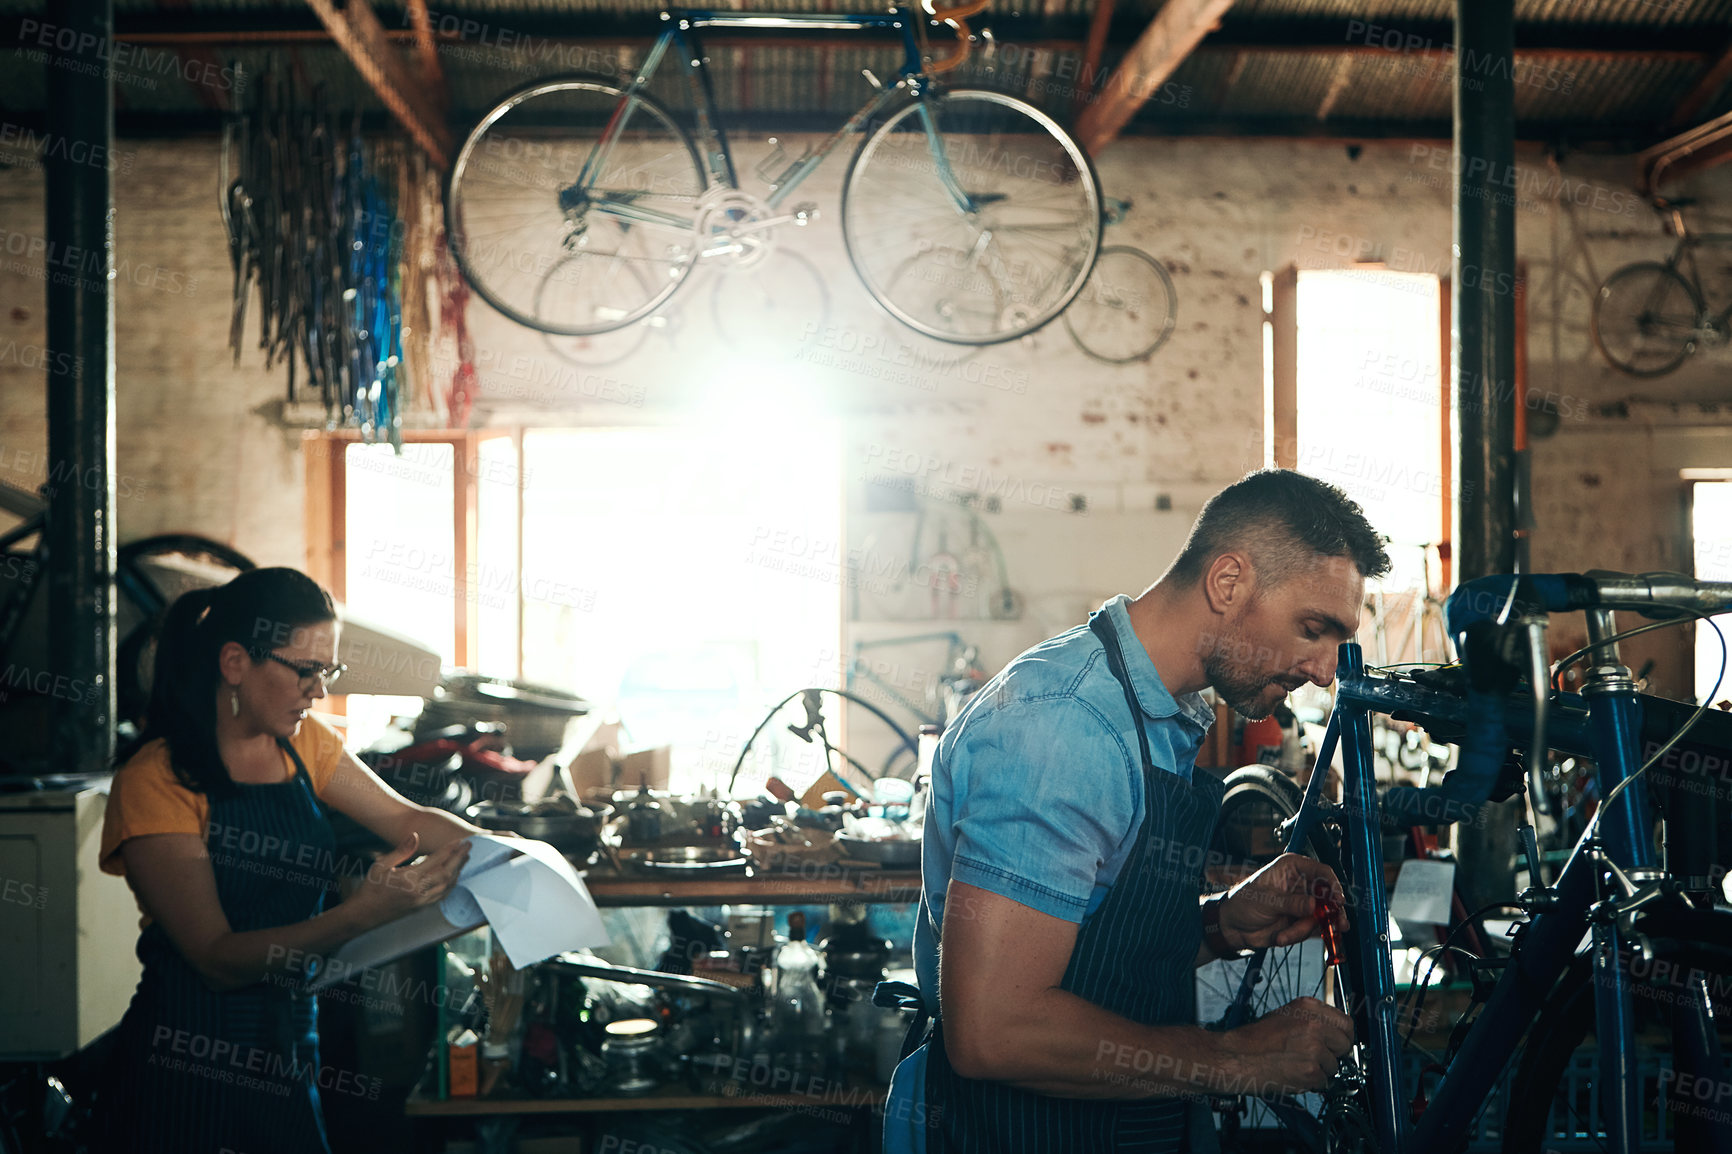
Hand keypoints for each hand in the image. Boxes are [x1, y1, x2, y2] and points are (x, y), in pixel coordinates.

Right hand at [343, 832, 470, 926]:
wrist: (363, 914)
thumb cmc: (370, 888)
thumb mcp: (381, 865)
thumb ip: (401, 851)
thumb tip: (415, 836)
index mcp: (407, 879)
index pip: (435, 861)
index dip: (449, 850)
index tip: (459, 841)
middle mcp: (417, 892)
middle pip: (446, 873)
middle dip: (459, 858)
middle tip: (468, 846)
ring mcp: (421, 901)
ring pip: (447, 885)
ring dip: (458, 871)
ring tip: (464, 858)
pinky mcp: (421, 907)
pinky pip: (442, 895)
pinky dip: (451, 884)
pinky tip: (454, 876)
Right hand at [1216, 996, 1354, 1094]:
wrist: (1235, 1057)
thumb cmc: (1253, 1040)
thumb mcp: (1284, 1017)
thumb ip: (1310, 1021)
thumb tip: (1331, 1034)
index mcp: (1308, 1007)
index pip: (1346, 1023)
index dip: (1341, 1037)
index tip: (1337, 1044)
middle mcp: (1315, 1024)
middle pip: (1345, 1044)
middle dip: (1334, 1055)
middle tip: (1317, 1059)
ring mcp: (1315, 1047)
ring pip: (1334, 1066)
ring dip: (1320, 1071)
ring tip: (1296, 1066)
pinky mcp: (1311, 1070)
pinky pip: (1324, 1082)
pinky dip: (1311, 1084)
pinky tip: (1293, 1076)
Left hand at [1217, 852, 1348, 950]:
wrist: (1232, 926)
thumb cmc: (1243, 903)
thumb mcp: (1265, 900)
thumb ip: (1291, 903)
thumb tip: (1313, 905)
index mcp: (1292, 868)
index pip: (1322, 872)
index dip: (1334, 885)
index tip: (1338, 900)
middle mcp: (1302, 884)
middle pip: (1329, 896)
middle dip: (1332, 913)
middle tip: (1337, 924)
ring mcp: (1304, 904)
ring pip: (1321, 917)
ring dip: (1303, 929)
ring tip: (1283, 935)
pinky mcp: (1302, 922)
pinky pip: (1312, 931)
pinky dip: (1298, 936)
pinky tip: (1281, 937)